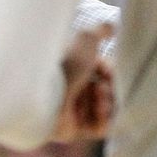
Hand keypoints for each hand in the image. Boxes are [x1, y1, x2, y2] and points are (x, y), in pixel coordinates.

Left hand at [51, 24, 114, 141]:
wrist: (44, 93)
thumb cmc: (65, 64)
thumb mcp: (85, 40)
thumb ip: (100, 31)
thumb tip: (111, 26)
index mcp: (71, 70)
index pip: (99, 73)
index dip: (110, 71)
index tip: (109, 69)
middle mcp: (70, 90)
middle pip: (104, 91)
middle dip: (111, 87)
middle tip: (103, 86)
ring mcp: (70, 111)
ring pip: (103, 110)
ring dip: (109, 102)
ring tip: (100, 97)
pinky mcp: (72, 130)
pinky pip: (99, 129)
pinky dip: (105, 119)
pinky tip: (99, 110)